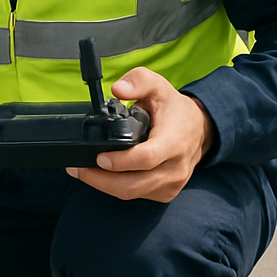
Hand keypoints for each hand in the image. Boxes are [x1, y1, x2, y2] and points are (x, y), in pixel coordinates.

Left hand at [68, 67, 214, 202]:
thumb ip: (138, 81)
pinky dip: (115, 188)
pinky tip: (101, 176)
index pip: (146, 158)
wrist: (200, 130)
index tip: (98, 157)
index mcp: (173, 142)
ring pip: (131, 193)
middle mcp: (174, 168)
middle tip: (77, 168)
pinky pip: (136, 195)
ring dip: (103, 186)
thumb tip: (117, 90)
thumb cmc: (174, 108)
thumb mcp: (158, 86)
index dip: (120, 161)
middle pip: (133, 184)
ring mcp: (171, 184)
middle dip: (100, 179)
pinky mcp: (165, 192)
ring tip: (82, 171)